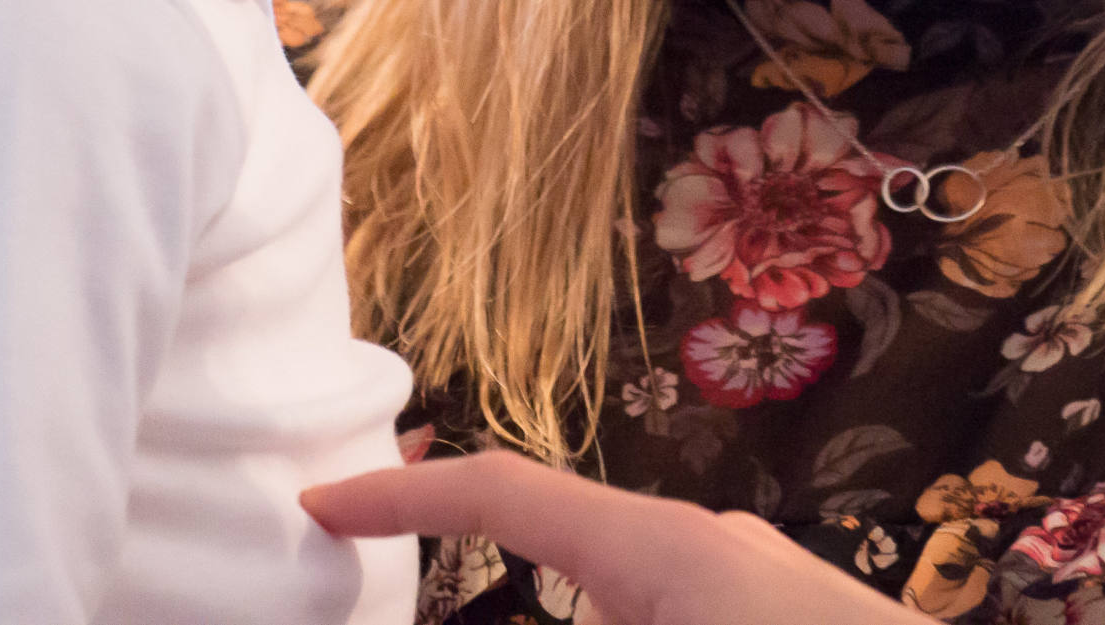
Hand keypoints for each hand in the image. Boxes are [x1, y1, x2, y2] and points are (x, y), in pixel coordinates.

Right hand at [301, 451, 896, 624]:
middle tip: (397, 563)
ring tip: (494, 557)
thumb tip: (486, 597)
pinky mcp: (783, 613)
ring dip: (572, 606)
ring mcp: (751, 585)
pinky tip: (604, 613)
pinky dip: (624, 623)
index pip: (507, 493)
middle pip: (562, 548)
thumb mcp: (654, 616)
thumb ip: (569, 611)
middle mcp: (707, 553)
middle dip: (485, 572)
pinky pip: (669, 613)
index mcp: (666, 553)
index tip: (320, 506)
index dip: (406, 493)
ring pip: (618, 595)